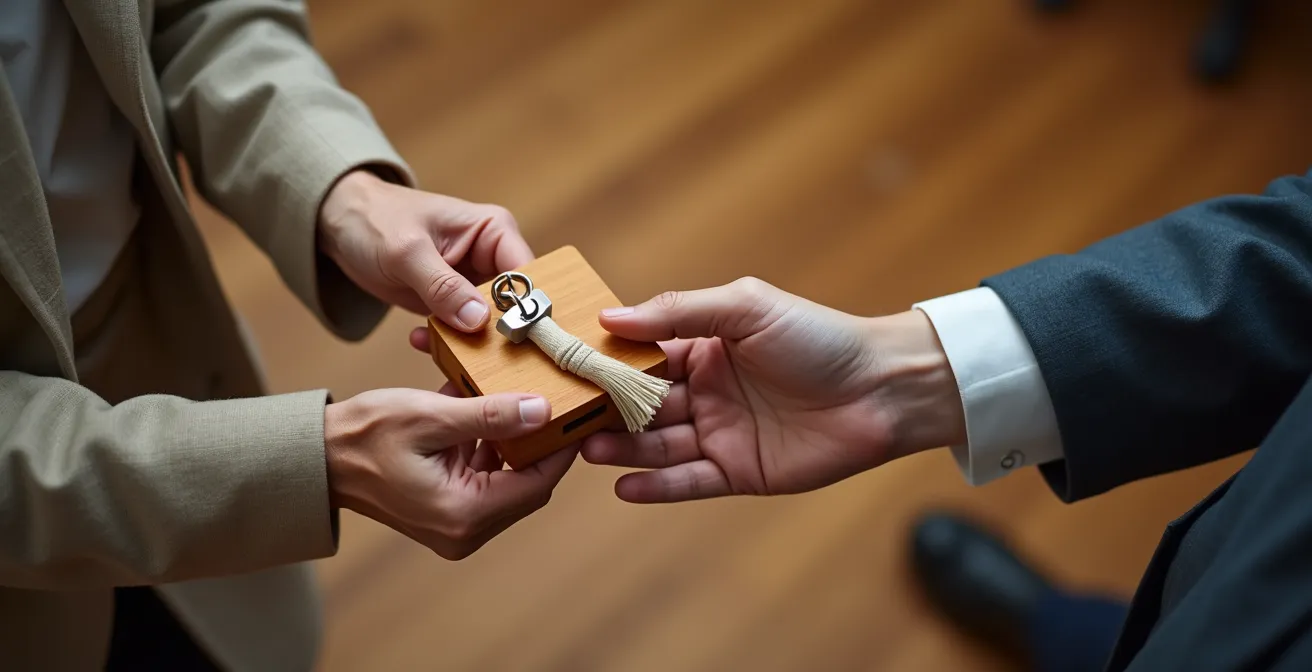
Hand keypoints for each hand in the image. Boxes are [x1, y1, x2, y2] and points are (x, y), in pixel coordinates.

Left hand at [317, 170, 533, 332]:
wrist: (341, 226)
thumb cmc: (375, 219)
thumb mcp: (407, 252)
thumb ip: (443, 286)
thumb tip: (479, 320)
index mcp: (494, 232)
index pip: (527, 274)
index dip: (526, 308)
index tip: (515, 340)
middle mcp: (492, 259)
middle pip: (516, 306)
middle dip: (500, 335)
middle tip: (484, 361)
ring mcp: (474, 284)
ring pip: (491, 326)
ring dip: (472, 345)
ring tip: (448, 353)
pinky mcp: (454, 304)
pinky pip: (463, 333)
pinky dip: (447, 343)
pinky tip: (422, 341)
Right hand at [325, 386, 575, 558]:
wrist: (316, 457)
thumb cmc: (365, 437)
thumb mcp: (432, 417)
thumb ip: (490, 416)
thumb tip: (542, 410)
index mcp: (464, 514)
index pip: (538, 484)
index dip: (560, 446)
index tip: (575, 411)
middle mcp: (464, 529)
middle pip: (527, 483)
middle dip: (536, 440)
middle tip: (551, 398)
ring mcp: (455, 523)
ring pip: (506, 476)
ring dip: (510, 439)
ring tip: (513, 397)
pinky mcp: (446, 509)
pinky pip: (483, 475)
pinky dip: (486, 444)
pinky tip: (481, 409)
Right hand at [580, 278, 965, 502]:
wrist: (884, 388)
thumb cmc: (820, 338)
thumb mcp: (746, 308)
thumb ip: (680, 312)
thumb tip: (610, 316)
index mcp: (705, 349)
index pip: (642, 355)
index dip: (604, 361)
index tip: (562, 363)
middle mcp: (706, 392)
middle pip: (642, 405)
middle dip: (604, 411)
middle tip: (564, 416)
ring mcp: (721, 434)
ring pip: (659, 444)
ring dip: (623, 448)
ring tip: (588, 450)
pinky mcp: (740, 472)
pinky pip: (689, 481)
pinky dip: (658, 485)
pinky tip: (625, 485)